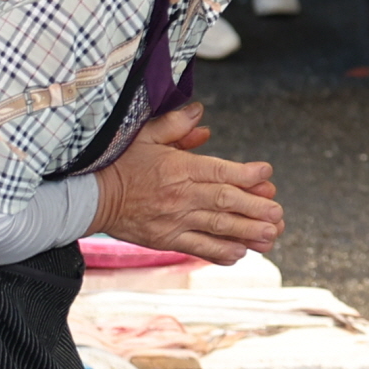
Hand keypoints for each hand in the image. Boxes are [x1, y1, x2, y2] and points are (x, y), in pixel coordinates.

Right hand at [91, 102, 283, 262]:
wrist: (89, 196)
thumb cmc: (118, 162)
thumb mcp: (143, 135)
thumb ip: (175, 125)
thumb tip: (200, 114)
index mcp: (177, 168)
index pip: (218, 171)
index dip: (245, 173)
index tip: (267, 173)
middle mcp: (179, 195)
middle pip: (224, 201)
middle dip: (255, 208)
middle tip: (278, 213)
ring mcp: (172, 220)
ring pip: (216, 227)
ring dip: (246, 233)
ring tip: (270, 235)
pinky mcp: (165, 239)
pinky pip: (197, 248)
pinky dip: (219, 253)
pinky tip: (240, 254)